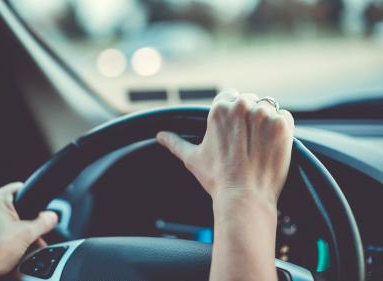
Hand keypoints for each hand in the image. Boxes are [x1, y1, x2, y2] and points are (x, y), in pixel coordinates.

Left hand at [0, 183, 57, 280]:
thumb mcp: (27, 235)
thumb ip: (43, 223)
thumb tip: (51, 217)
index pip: (18, 188)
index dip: (31, 198)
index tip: (37, 209)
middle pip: (7, 208)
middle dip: (20, 222)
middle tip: (29, 236)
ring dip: (7, 231)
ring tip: (15, 246)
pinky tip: (0, 252)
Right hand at [156, 89, 293, 206]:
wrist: (244, 197)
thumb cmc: (217, 179)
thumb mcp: (192, 158)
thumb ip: (175, 142)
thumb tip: (160, 136)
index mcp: (219, 109)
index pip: (230, 97)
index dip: (232, 115)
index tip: (234, 132)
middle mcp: (242, 106)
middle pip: (249, 101)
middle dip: (248, 118)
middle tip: (245, 143)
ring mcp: (264, 114)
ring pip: (267, 108)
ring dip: (265, 122)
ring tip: (258, 146)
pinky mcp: (283, 125)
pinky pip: (285, 117)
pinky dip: (281, 129)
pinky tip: (271, 146)